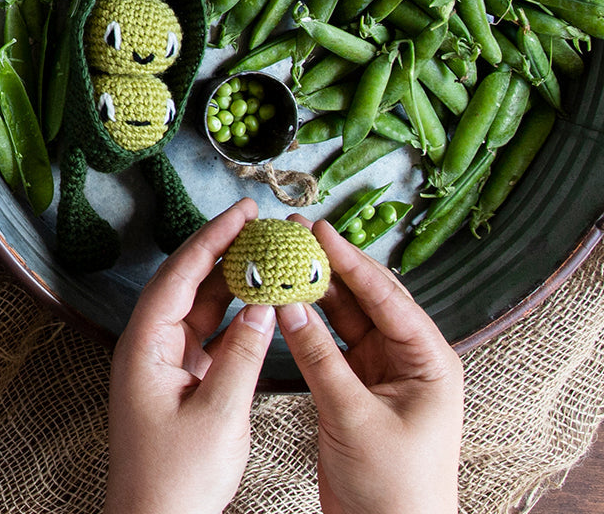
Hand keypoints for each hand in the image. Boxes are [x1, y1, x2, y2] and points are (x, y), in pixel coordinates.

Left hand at [103, 198, 274, 513]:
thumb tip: (264, 307)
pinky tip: (259, 302)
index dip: (212, 238)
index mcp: (145, 345)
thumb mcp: (219, 413)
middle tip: (256, 222)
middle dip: (221, 250)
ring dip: (231, 281)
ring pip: (200, 305)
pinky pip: (209, 333)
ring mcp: (166, 359)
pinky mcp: (182, 376)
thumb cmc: (176, 478)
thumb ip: (243, 354)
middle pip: (188, 282)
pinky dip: (234, 317)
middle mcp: (151, 344)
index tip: (242, 212)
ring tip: (264, 254)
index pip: (180, 275)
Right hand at [277, 217, 463, 513]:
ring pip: (347, 318)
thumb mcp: (354, 417)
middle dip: (334, 267)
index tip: (321, 230)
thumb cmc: (393, 488)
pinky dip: (310, 325)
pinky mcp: (357, 386)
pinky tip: (289, 303)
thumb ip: (320, 360)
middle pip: (367, 299)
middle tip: (299, 234)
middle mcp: (408, 357)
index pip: (387, 296)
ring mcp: (381, 370)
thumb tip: (288, 307)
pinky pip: (332, 344)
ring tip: (289, 259)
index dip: (352, 261)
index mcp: (429, 359)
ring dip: (319, 292)